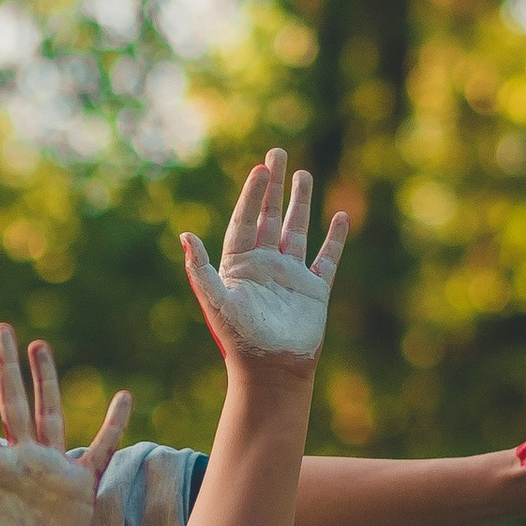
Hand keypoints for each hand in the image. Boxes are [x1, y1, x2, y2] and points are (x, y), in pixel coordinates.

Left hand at [0, 329, 131, 525]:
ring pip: (49, 412)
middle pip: (12, 402)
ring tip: (38, 346)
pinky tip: (123, 396)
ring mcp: (51, 468)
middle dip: (5, 367)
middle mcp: (21, 460)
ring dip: (45, 380)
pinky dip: (114, 424)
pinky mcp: (80, 484)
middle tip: (0, 329)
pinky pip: (101, 447)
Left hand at [184, 149, 348, 373]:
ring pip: (296, 230)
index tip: (261, 169)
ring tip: (304, 174)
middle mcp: (264, 266)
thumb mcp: (217, 302)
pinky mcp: (314, 290)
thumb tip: (184, 235)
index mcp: (238, 266)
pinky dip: (335, 238)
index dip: (252, 194)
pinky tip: (340, 216)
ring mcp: (290, 276)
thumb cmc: (241, 340)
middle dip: (273, 186)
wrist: (272, 372)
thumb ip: (201, 270)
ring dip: (300, 203)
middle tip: (276, 153)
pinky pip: (326, 258)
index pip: (244, 220)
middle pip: (269, 217)